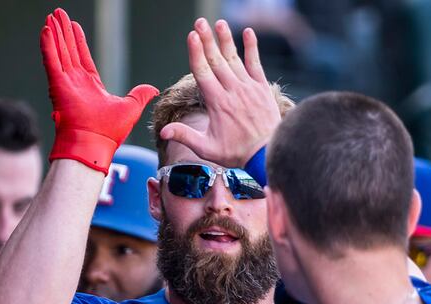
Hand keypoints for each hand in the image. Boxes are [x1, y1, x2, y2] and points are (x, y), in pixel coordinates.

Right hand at [43, 8, 157, 173]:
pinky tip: (46, 30)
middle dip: (63, 32)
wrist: (95, 144)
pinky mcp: (57, 85)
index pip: (82, 57)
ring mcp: (65, 83)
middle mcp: (75, 83)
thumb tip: (153, 89)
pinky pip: (51, 61)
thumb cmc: (110, 132)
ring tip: (50, 16)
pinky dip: (48, 46)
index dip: (77, 40)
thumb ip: (139, 95)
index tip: (73, 25)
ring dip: (54, 33)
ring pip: (58, 52)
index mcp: (90, 86)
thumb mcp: (130, 107)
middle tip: (58, 14)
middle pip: (68, 50)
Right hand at [160, 19, 280, 167]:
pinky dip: (252, 48)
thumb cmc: (235, 152)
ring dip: (225, 40)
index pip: (203, 72)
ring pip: (234, 59)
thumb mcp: (206, 148)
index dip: (196, 53)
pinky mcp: (261, 87)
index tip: (191, 36)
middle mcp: (233, 91)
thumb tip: (163, 132)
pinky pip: (255, 63)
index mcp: (217, 103)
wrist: (267, 153)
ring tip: (218, 23)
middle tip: (199, 23)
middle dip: (207, 40)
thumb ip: (184, 136)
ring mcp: (248, 87)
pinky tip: (247, 32)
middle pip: (216, 61)